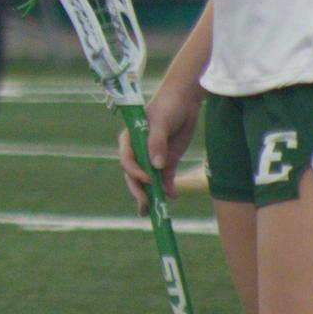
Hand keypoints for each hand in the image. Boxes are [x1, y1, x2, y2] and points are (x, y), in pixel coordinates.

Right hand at [119, 83, 200, 213]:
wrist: (185, 101)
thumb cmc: (167, 107)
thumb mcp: (161, 122)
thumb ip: (157, 143)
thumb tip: (156, 167)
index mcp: (130, 140)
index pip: (127, 160)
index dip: (135, 172)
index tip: (149, 179)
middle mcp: (139, 151)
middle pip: (134, 175)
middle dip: (138, 191)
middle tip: (146, 205)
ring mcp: (153, 157)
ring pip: (149, 181)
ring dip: (151, 195)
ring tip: (154, 212)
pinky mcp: (167, 161)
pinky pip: (166, 179)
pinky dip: (168, 188)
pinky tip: (173, 196)